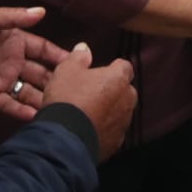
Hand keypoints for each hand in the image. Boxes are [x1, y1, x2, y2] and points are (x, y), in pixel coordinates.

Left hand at [0, 6, 68, 121]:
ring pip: (27, 91)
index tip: (79, 63)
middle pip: (39, 73)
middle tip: (73, 91)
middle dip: (55, 81)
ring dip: (41, 99)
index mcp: (16, 40)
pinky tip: (34, 116)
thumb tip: (42, 12)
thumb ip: (16, 17)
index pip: (43, 49)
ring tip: (57, 108)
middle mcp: (12, 61)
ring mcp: (2, 78)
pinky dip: (20, 110)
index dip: (59, 56)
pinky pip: (8, 104)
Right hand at [42, 44, 137, 161]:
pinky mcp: (115, 142)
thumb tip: (84, 48)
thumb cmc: (67, 100)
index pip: (124, 66)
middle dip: (113, 90)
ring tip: (87, 112)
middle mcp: (126, 100)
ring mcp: (122, 123)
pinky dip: (103, 129)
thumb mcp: (66, 70)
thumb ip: (78, 57)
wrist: (65, 139)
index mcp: (118, 78)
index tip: (101, 71)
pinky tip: (88, 128)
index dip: (113, 67)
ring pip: (120, 112)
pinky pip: (112, 131)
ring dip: (109, 110)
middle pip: (125, 90)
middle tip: (92, 92)